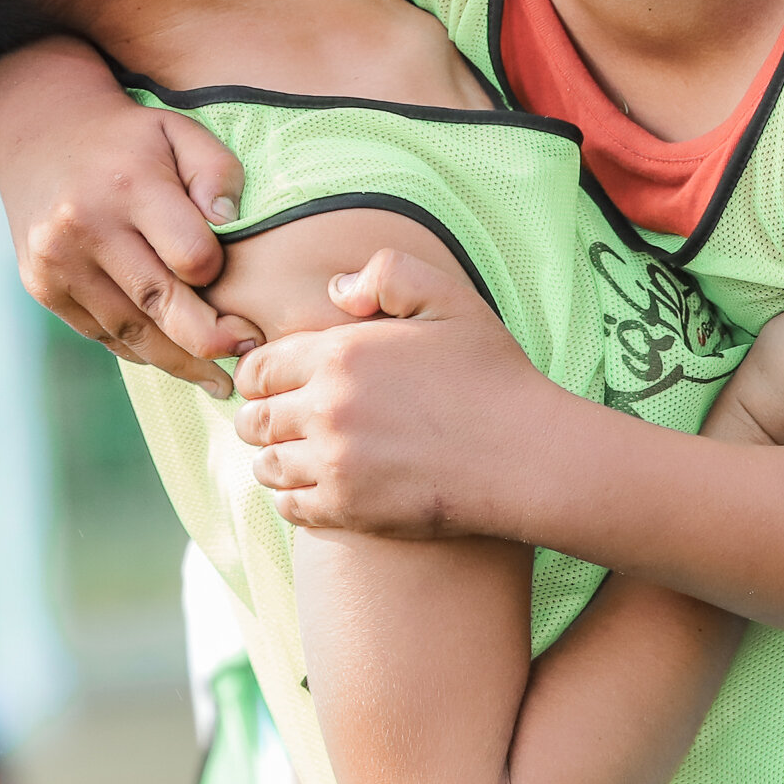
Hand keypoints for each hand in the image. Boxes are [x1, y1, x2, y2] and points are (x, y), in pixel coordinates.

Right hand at [0, 39, 258, 390]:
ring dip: (179, 362)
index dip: (220, 277)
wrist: (37, 128)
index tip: (244, 293)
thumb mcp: (179, 130)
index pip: (190, 257)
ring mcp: (56, 262)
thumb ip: (216, 171)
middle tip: (248, 358)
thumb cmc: (128, 136)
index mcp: (128, 186)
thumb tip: (228, 224)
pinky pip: (101, 333)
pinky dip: (140, 349)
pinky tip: (173, 358)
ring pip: (129, 332)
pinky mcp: (41, 285)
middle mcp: (85, 228)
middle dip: (210, 342)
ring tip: (218, 379)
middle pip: (159, 305)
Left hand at [232, 248, 561, 534]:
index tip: (272, 384)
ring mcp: (334, 463)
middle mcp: (327, 408)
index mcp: (341, 353)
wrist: (528, 456)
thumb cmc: (493, 376)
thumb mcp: (450, 298)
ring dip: (275, 459)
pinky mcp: (348, 509)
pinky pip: (289, 507)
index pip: (258, 367)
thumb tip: (336, 291)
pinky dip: (293, 497)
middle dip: (262, 417)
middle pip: (254, 419)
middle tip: (280, 422)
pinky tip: (316, 488)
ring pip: (266, 465)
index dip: (259, 375)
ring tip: (297, 456)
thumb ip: (387, 274)